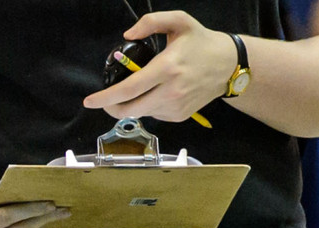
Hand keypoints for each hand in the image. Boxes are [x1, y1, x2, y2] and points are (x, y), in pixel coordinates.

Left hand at [87, 13, 241, 123]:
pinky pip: (153, 115)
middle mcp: (171, 91)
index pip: (128, 90)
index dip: (105, 98)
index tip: (89, 101)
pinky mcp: (179, 116)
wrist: (229, 65)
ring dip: (132, 104)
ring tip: (142, 88)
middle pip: (129, 109)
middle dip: (110, 107)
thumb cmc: (201, 42)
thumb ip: (151, 21)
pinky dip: (148, 106)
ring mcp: (175, 106)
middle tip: (106, 99)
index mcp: (167, 68)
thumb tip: (128, 34)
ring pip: (140, 113)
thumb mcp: (179, 21)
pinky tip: (159, 93)